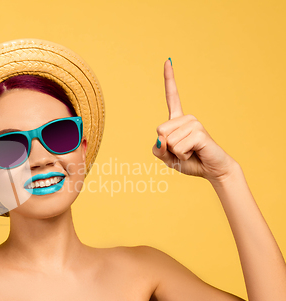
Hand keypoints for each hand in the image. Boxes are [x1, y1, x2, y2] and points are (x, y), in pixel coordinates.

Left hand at [152, 60, 237, 183]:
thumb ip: (158, 149)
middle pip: (160, 130)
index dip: (169, 79)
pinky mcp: (199, 132)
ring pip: (168, 140)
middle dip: (167, 147)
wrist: (212, 170)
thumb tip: (161, 139)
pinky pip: (178, 147)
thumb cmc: (190, 162)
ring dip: (176, 153)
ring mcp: (194, 123)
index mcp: (178, 120)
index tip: (167, 60)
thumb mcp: (167, 157)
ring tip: (190, 152)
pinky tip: (194, 153)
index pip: (172, 97)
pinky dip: (182, 156)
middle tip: (183, 151)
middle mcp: (186, 118)